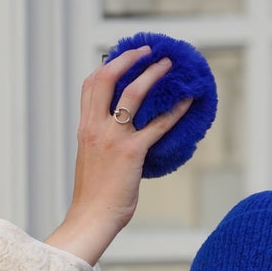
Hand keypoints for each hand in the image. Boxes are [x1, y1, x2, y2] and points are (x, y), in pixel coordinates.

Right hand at [44, 48, 193, 265]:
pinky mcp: (132, 153)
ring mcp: (113, 139)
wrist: (91, 218)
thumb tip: (120, 138)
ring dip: (152, 75)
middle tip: (146, 51)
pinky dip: (174, 110)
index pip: (90, 85)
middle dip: (128, 59)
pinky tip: (186, 102)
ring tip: (167, 66)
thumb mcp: (91, 160)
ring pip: (133, 94)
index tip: (122, 57)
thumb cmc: (93, 197)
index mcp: (85, 128)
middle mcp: (96, 127)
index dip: (108, 66)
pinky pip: (157, 125)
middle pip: (108, 78)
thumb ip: (101, 143)